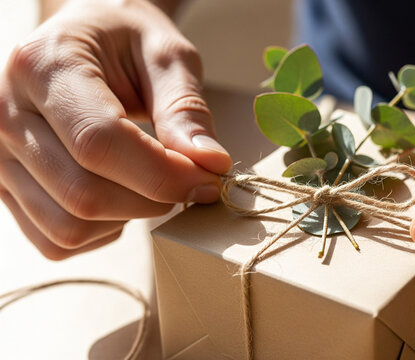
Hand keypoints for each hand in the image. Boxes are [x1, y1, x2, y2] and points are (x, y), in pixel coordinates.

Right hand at [0, 0, 231, 259]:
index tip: (208, 180)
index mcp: (43, 66)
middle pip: (83, 194)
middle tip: (190, 181)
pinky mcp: (7, 188)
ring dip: (128, 218)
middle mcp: (6, 114)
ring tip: (151, 182)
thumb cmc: (127, 41)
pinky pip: (56, 240)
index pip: (98, 143)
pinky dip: (101, 233)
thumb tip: (210, 166)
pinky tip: (122, 196)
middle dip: (153, 200)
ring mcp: (0, 156)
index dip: (161, 174)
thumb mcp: (166, 56)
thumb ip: (186, 110)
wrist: (87, 38)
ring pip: (68, 226)